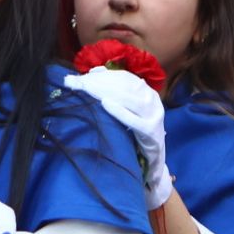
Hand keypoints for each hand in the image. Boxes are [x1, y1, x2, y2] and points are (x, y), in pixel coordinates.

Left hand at [63, 67, 173, 207]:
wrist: (154, 161)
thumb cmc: (135, 134)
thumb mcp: (127, 110)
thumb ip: (114, 91)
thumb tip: (95, 72)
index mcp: (147, 92)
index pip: (124, 77)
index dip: (103, 75)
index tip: (83, 76)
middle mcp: (152, 100)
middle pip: (125, 86)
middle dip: (100, 83)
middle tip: (79, 82)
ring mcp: (154, 116)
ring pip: (130, 98)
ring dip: (106, 92)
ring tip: (87, 89)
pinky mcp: (151, 132)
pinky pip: (135, 120)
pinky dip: (120, 111)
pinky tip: (105, 104)